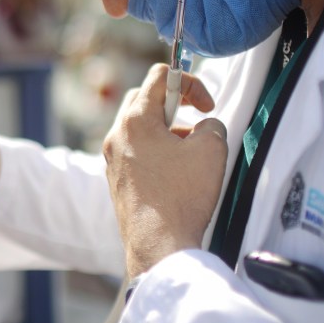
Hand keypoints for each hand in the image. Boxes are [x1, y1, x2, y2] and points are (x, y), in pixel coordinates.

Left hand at [103, 64, 226, 278]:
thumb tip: (204, 128)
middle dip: (173, 104)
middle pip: (143, 100)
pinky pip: (135, 152)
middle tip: (194, 121)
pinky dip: (155, 151)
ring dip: (165, 129)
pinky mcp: (116, 181)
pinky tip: (176, 172)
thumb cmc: (182, 198)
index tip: (207, 106)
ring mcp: (112, 160)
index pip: (159, 76)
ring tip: (189, 151)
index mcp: (135, 121)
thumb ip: (211, 125)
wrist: (159, 245)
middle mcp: (117, 137)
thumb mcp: (211, 150)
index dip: (190, 82)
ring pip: (139, 128)